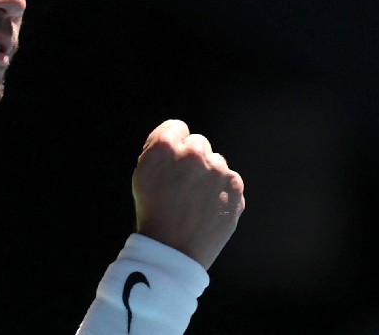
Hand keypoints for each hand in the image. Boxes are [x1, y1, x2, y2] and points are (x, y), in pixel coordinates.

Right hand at [132, 119, 244, 269]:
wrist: (173, 250)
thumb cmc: (153, 210)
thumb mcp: (143, 173)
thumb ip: (160, 147)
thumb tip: (181, 133)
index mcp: (165, 146)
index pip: (176, 127)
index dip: (172, 147)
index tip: (170, 164)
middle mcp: (193, 152)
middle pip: (197, 143)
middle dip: (191, 160)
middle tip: (181, 186)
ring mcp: (217, 169)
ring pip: (215, 162)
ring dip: (208, 175)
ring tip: (194, 201)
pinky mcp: (235, 186)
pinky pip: (229, 179)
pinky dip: (221, 191)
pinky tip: (207, 207)